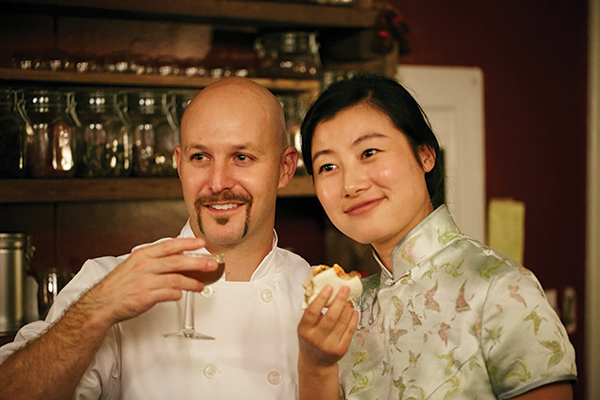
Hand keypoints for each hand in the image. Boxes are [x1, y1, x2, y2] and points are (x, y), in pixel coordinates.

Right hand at [79, 238, 217, 327]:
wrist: (102, 303)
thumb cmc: (120, 284)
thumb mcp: (134, 264)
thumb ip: (155, 260)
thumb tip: (177, 257)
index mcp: (143, 255)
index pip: (169, 245)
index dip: (187, 243)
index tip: (201, 243)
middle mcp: (145, 266)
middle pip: (177, 261)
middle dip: (198, 262)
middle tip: (212, 264)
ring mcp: (146, 281)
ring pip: (176, 279)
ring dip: (192, 282)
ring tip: (201, 285)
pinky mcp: (146, 297)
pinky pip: (168, 294)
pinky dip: (178, 294)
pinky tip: (182, 294)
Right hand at [297, 285, 358, 367]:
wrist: (316, 363)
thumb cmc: (310, 340)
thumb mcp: (305, 327)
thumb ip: (312, 311)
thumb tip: (324, 290)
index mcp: (304, 330)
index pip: (312, 312)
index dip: (321, 298)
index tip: (329, 287)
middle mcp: (316, 339)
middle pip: (331, 317)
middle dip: (339, 300)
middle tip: (345, 289)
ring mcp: (330, 345)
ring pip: (342, 322)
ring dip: (347, 308)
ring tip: (349, 298)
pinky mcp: (341, 349)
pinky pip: (350, 331)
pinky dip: (353, 318)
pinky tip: (353, 310)